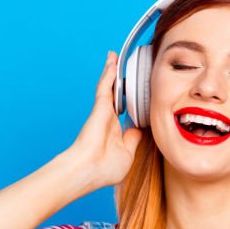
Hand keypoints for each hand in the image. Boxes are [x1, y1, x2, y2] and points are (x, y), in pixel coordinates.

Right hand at [65, 51, 142, 189]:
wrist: (89, 170)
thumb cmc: (105, 169)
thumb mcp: (127, 155)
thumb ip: (133, 139)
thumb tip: (140, 129)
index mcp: (116, 132)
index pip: (126, 113)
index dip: (133, 105)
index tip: (141, 97)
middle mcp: (109, 120)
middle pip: (116, 96)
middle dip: (119, 84)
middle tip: (123, 69)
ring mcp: (104, 113)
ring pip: (110, 88)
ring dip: (112, 73)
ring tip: (114, 58)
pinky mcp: (100, 107)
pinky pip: (106, 86)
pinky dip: (109, 73)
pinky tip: (112, 61)